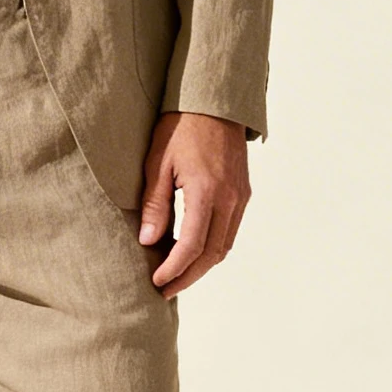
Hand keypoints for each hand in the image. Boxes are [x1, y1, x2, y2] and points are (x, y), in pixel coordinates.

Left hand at [138, 112, 249, 297]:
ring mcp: (241, 197)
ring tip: (176, 275)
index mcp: (206, 191)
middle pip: (212, 254)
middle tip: (165, 289)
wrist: (214, 102)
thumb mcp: (157, 163)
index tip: (157, 281)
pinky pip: (230, 231)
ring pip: (224, 246)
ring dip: (201, 266)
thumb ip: (154, 204)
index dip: (174, 268)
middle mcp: (230, 199)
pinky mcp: (243, 193)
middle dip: (188, 276)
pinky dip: (212, 248)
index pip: (192, 245)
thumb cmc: (180, 128)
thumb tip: (149, 241)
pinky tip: (192, 251)